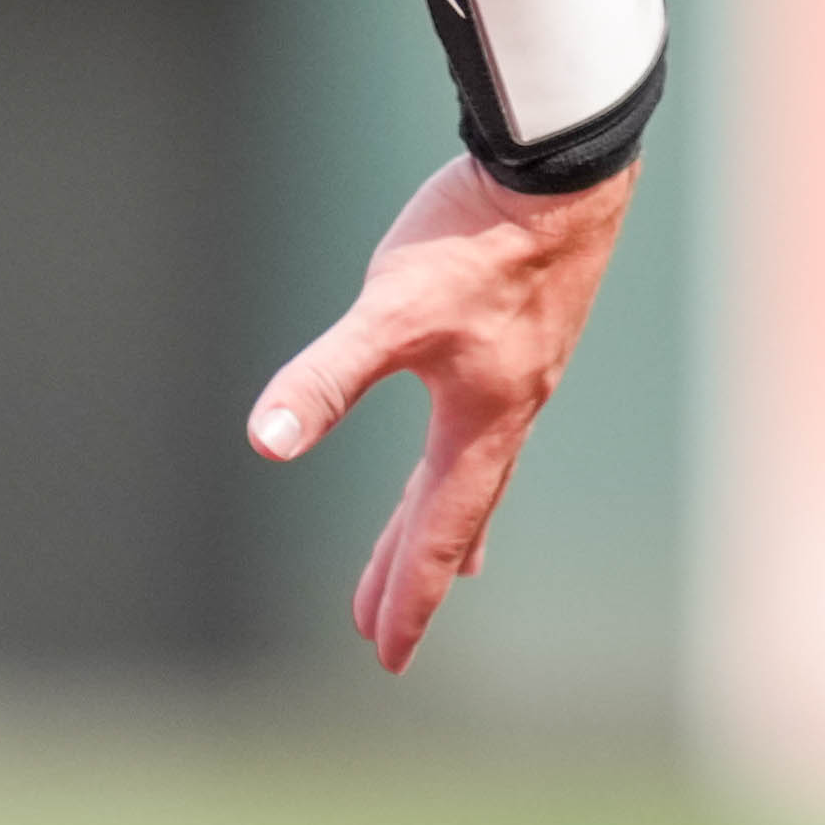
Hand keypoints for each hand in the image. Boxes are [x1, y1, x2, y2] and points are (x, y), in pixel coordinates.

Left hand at [247, 155, 635, 672]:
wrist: (558, 170)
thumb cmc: (475, 240)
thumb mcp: (388, 310)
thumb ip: (327, 377)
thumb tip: (266, 443)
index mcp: (478, 422)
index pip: (439, 533)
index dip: (409, 595)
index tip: (385, 655)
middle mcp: (506, 411)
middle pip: (454, 515)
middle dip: (413, 572)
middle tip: (380, 632)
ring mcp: (519, 373)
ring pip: (476, 470)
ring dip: (448, 521)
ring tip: (452, 567)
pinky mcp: (520, 333)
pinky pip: (490, 423)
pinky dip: (470, 458)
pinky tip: (470, 432)